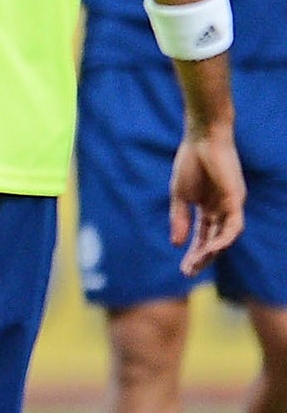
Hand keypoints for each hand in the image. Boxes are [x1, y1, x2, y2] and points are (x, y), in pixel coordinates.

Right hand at [170, 123, 244, 275]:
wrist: (201, 139)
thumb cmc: (190, 163)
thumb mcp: (179, 196)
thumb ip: (179, 219)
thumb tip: (177, 244)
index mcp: (208, 209)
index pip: (203, 237)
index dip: (194, 254)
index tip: (183, 269)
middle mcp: (222, 210)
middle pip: (215, 241)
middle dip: (202, 258)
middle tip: (188, 272)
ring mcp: (231, 206)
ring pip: (225, 237)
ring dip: (212, 253)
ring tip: (196, 263)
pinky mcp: (236, 200)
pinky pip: (233, 226)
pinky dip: (222, 239)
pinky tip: (210, 249)